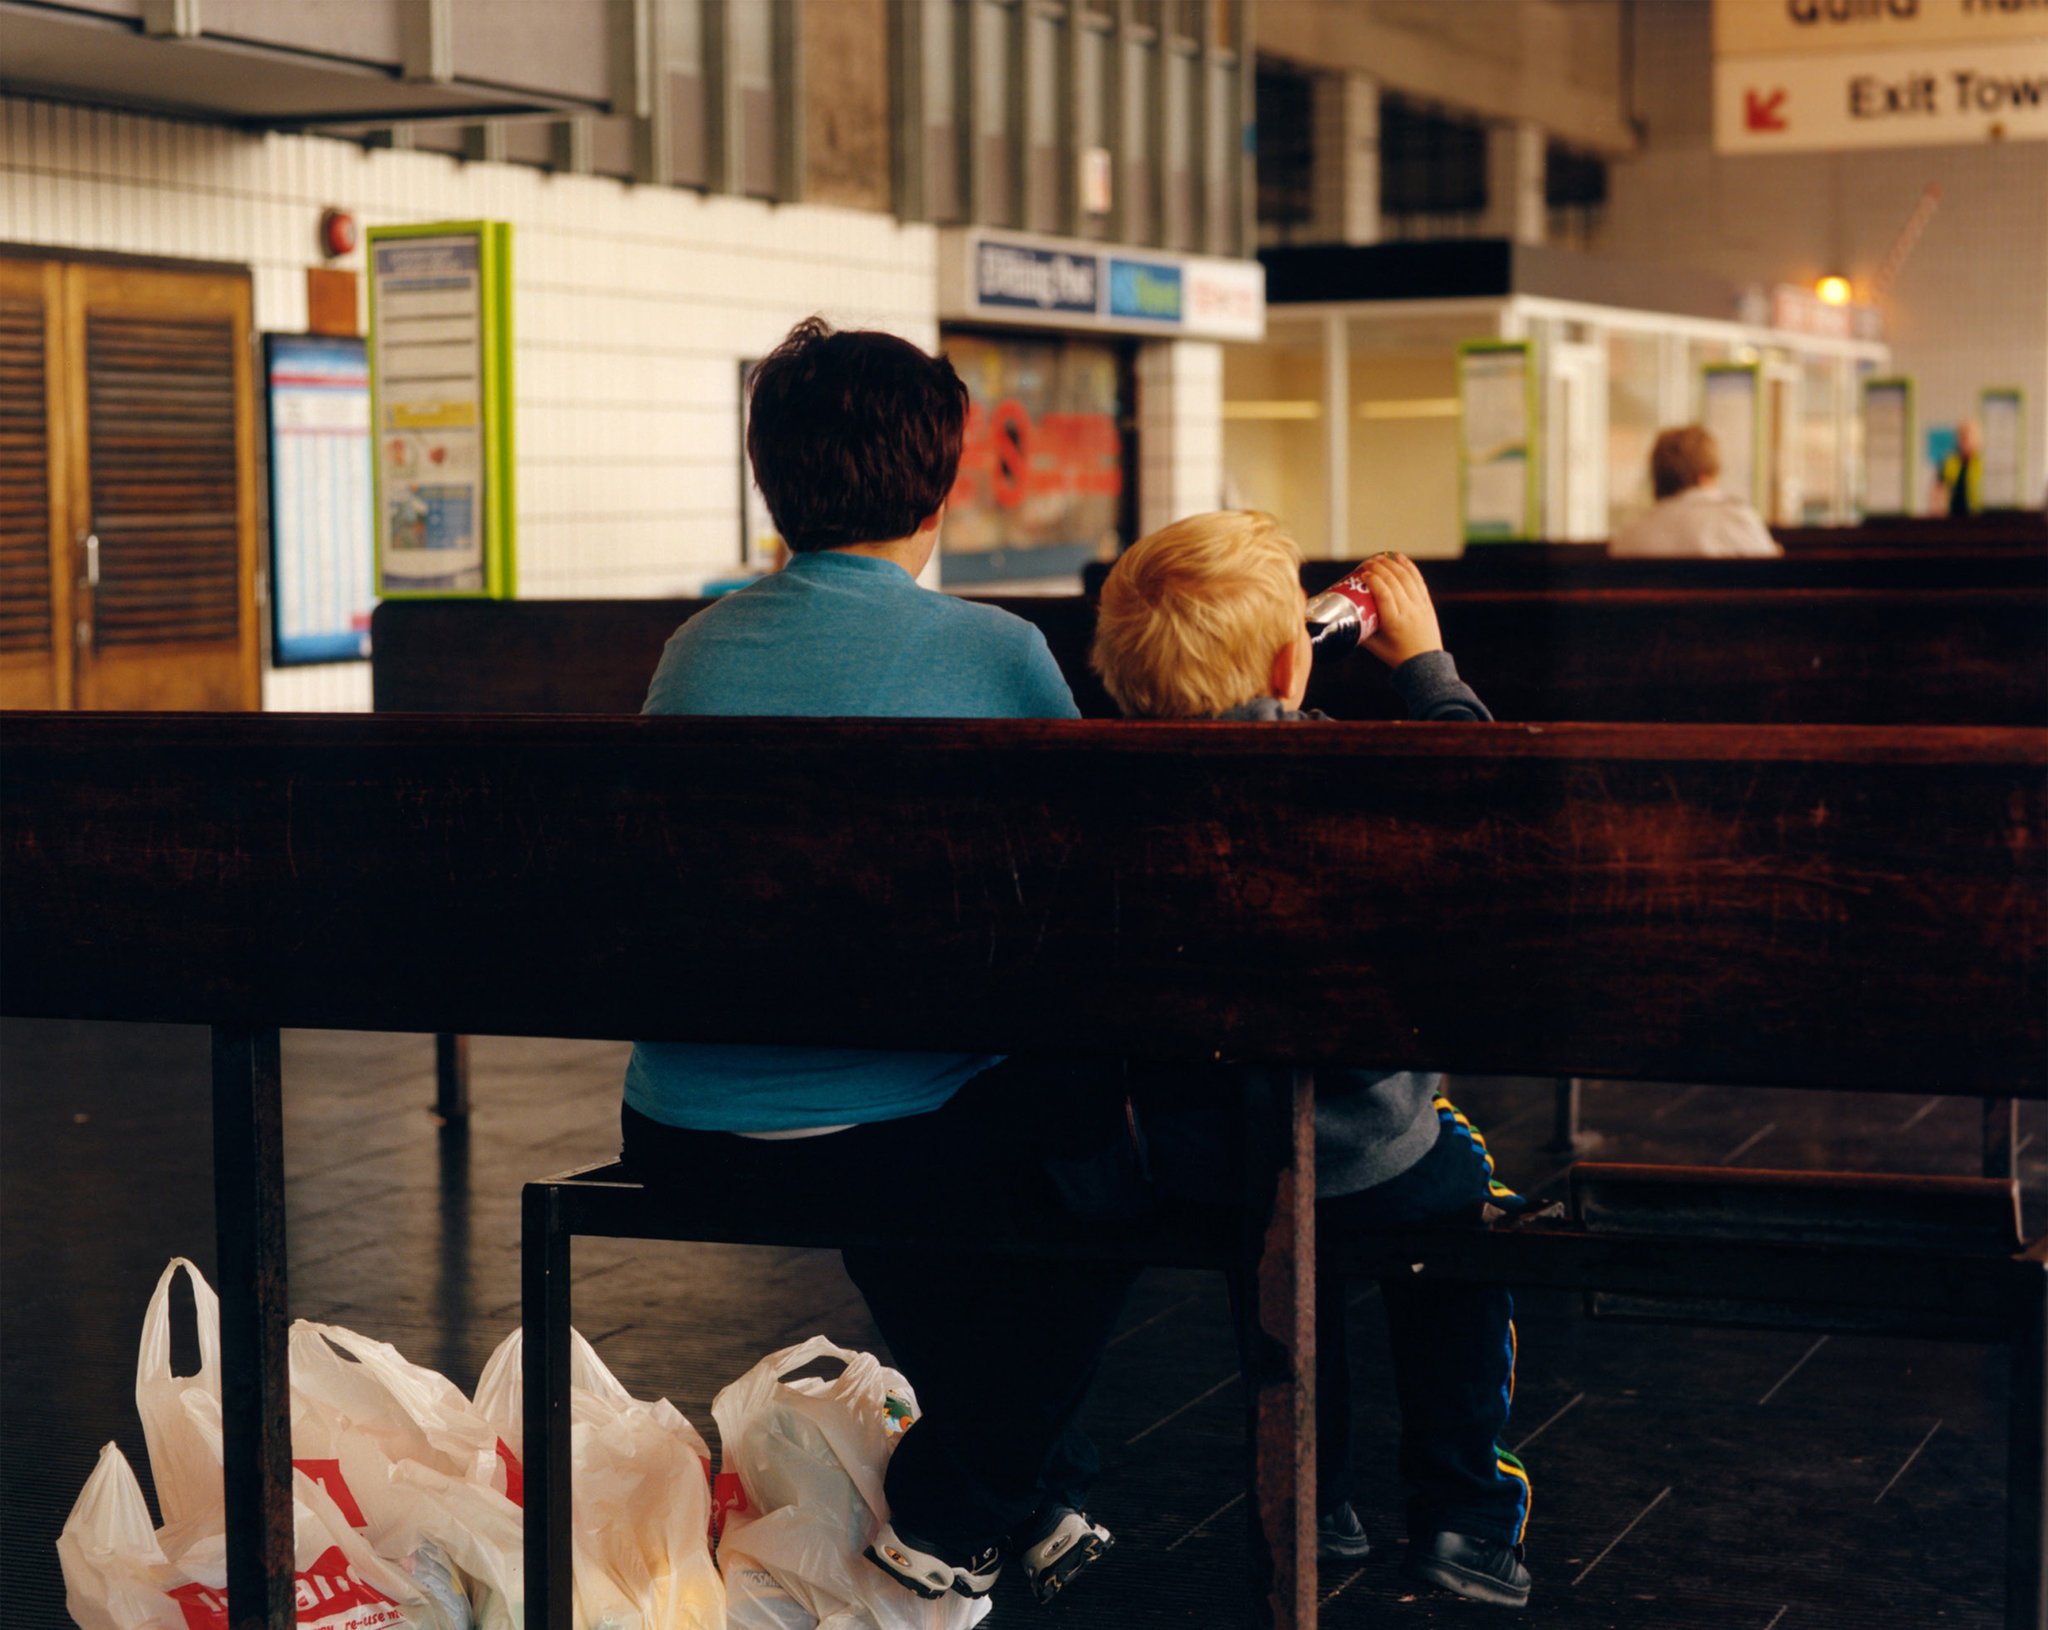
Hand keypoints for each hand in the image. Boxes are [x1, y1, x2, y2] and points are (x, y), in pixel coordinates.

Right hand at [1359, 553, 1443, 668]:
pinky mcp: (1426, 603)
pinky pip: (1418, 580)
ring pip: (1406, 578)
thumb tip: (1343, 617)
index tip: (1363, 574)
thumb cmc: (1396, 656)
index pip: (1384, 595)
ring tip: (1380, 557)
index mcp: (1394, 622)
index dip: (1374, 580)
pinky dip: (1408, 567)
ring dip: (1392, 564)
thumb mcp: (1375, 645)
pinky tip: (1399, 557)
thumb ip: (1360, 630)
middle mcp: (1409, 611)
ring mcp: (1420, 606)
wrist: (1424, 663)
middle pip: (1394, 582)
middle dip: (1380, 568)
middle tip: (1367, 563)